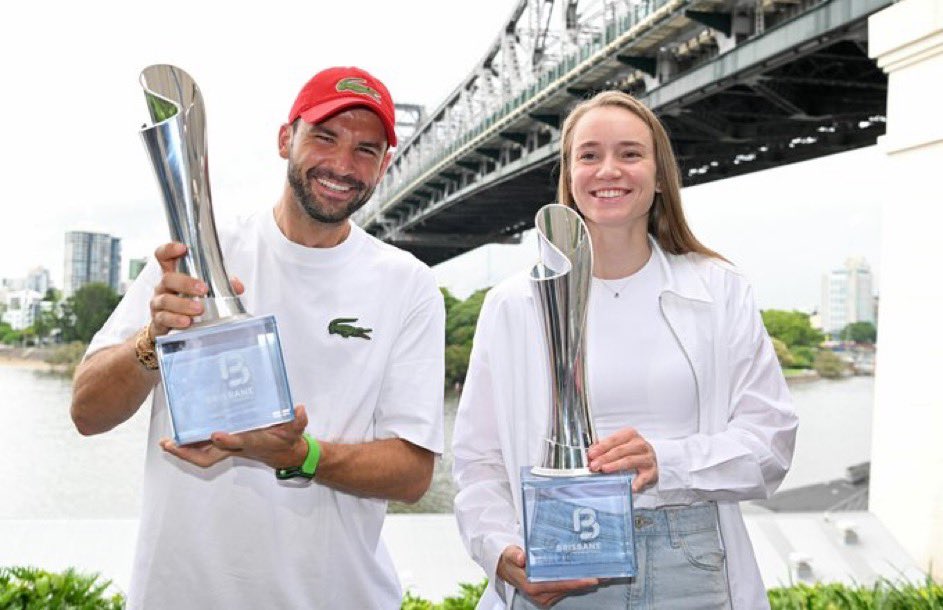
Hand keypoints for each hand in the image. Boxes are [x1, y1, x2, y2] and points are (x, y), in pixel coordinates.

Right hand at [149, 242, 244, 336]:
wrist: (172, 324)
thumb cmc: (190, 300)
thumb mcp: (205, 289)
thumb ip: (221, 285)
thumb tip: (238, 286)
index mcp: (173, 273)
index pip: (164, 255)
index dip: (170, 249)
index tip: (183, 248)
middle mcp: (163, 286)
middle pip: (168, 278)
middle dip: (186, 283)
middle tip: (203, 289)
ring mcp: (158, 302)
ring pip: (166, 300)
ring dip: (183, 304)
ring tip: (199, 309)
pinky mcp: (159, 319)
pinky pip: (164, 318)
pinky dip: (176, 320)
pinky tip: (187, 322)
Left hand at [160, 405, 309, 468]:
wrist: (286, 455)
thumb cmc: (287, 441)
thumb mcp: (296, 430)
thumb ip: (298, 421)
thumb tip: (299, 409)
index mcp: (253, 442)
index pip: (240, 442)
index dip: (229, 439)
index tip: (216, 434)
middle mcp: (237, 447)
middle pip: (208, 457)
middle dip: (188, 453)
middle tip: (170, 444)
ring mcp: (229, 448)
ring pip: (202, 454)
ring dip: (183, 450)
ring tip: (166, 441)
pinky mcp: (226, 445)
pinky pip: (203, 448)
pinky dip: (189, 444)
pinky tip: (177, 435)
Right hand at [496, 545, 597, 607]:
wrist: (506, 568)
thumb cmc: (509, 560)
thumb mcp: (510, 554)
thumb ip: (515, 555)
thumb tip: (521, 557)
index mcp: (533, 586)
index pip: (559, 585)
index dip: (576, 582)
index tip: (591, 579)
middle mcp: (541, 594)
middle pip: (569, 588)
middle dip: (587, 581)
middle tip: (605, 574)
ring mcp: (547, 596)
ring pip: (570, 589)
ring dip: (585, 582)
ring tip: (602, 572)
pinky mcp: (551, 594)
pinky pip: (567, 588)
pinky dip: (578, 582)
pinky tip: (589, 574)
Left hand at [587, 427, 657, 491]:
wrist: (649, 461)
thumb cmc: (631, 452)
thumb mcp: (618, 446)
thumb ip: (604, 448)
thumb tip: (591, 452)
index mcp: (631, 435)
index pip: (614, 439)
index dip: (602, 447)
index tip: (591, 454)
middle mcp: (641, 445)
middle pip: (620, 450)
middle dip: (605, 458)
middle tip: (594, 465)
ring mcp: (648, 458)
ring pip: (630, 460)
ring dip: (616, 466)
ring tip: (605, 470)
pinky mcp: (652, 471)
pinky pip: (645, 477)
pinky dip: (638, 482)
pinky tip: (631, 487)